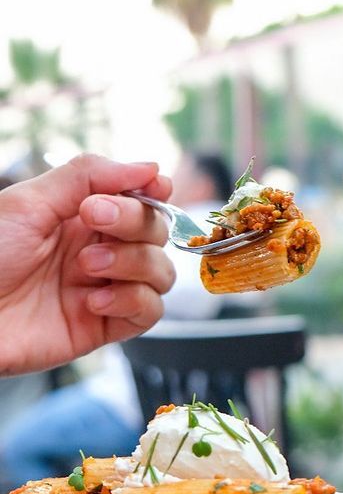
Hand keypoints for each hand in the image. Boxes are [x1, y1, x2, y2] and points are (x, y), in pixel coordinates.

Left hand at [0, 154, 175, 374]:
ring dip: (132, 263)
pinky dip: (130, 301)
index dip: (153, 193)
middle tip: (96, 220)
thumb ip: (88, 176)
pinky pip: (150, 311)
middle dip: (134, 223)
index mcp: (84, 217)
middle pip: (157, 233)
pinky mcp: (107, 326)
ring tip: (87, 267)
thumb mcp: (30, 203)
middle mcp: (102, 250)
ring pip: (161, 272)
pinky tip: (93, 301)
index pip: (142, 200)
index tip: (153, 186)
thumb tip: (148, 167)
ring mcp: (107, 288)